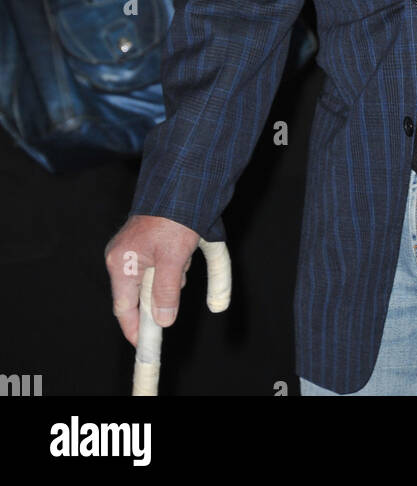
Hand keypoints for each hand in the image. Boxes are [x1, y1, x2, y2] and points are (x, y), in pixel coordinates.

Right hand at [105, 214, 200, 346]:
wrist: (181, 181)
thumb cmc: (175, 217)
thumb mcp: (174, 258)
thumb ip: (166, 292)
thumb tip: (162, 320)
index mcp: (121, 264)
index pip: (123, 309)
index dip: (136, 329)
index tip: (147, 345)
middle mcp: (121, 257)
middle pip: (140, 294)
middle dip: (163, 293)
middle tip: (180, 276)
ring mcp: (130, 248)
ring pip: (153, 279)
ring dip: (173, 275)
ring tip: (184, 253)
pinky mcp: (143, 241)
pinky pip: (159, 265)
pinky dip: (174, 264)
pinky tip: (185, 249)